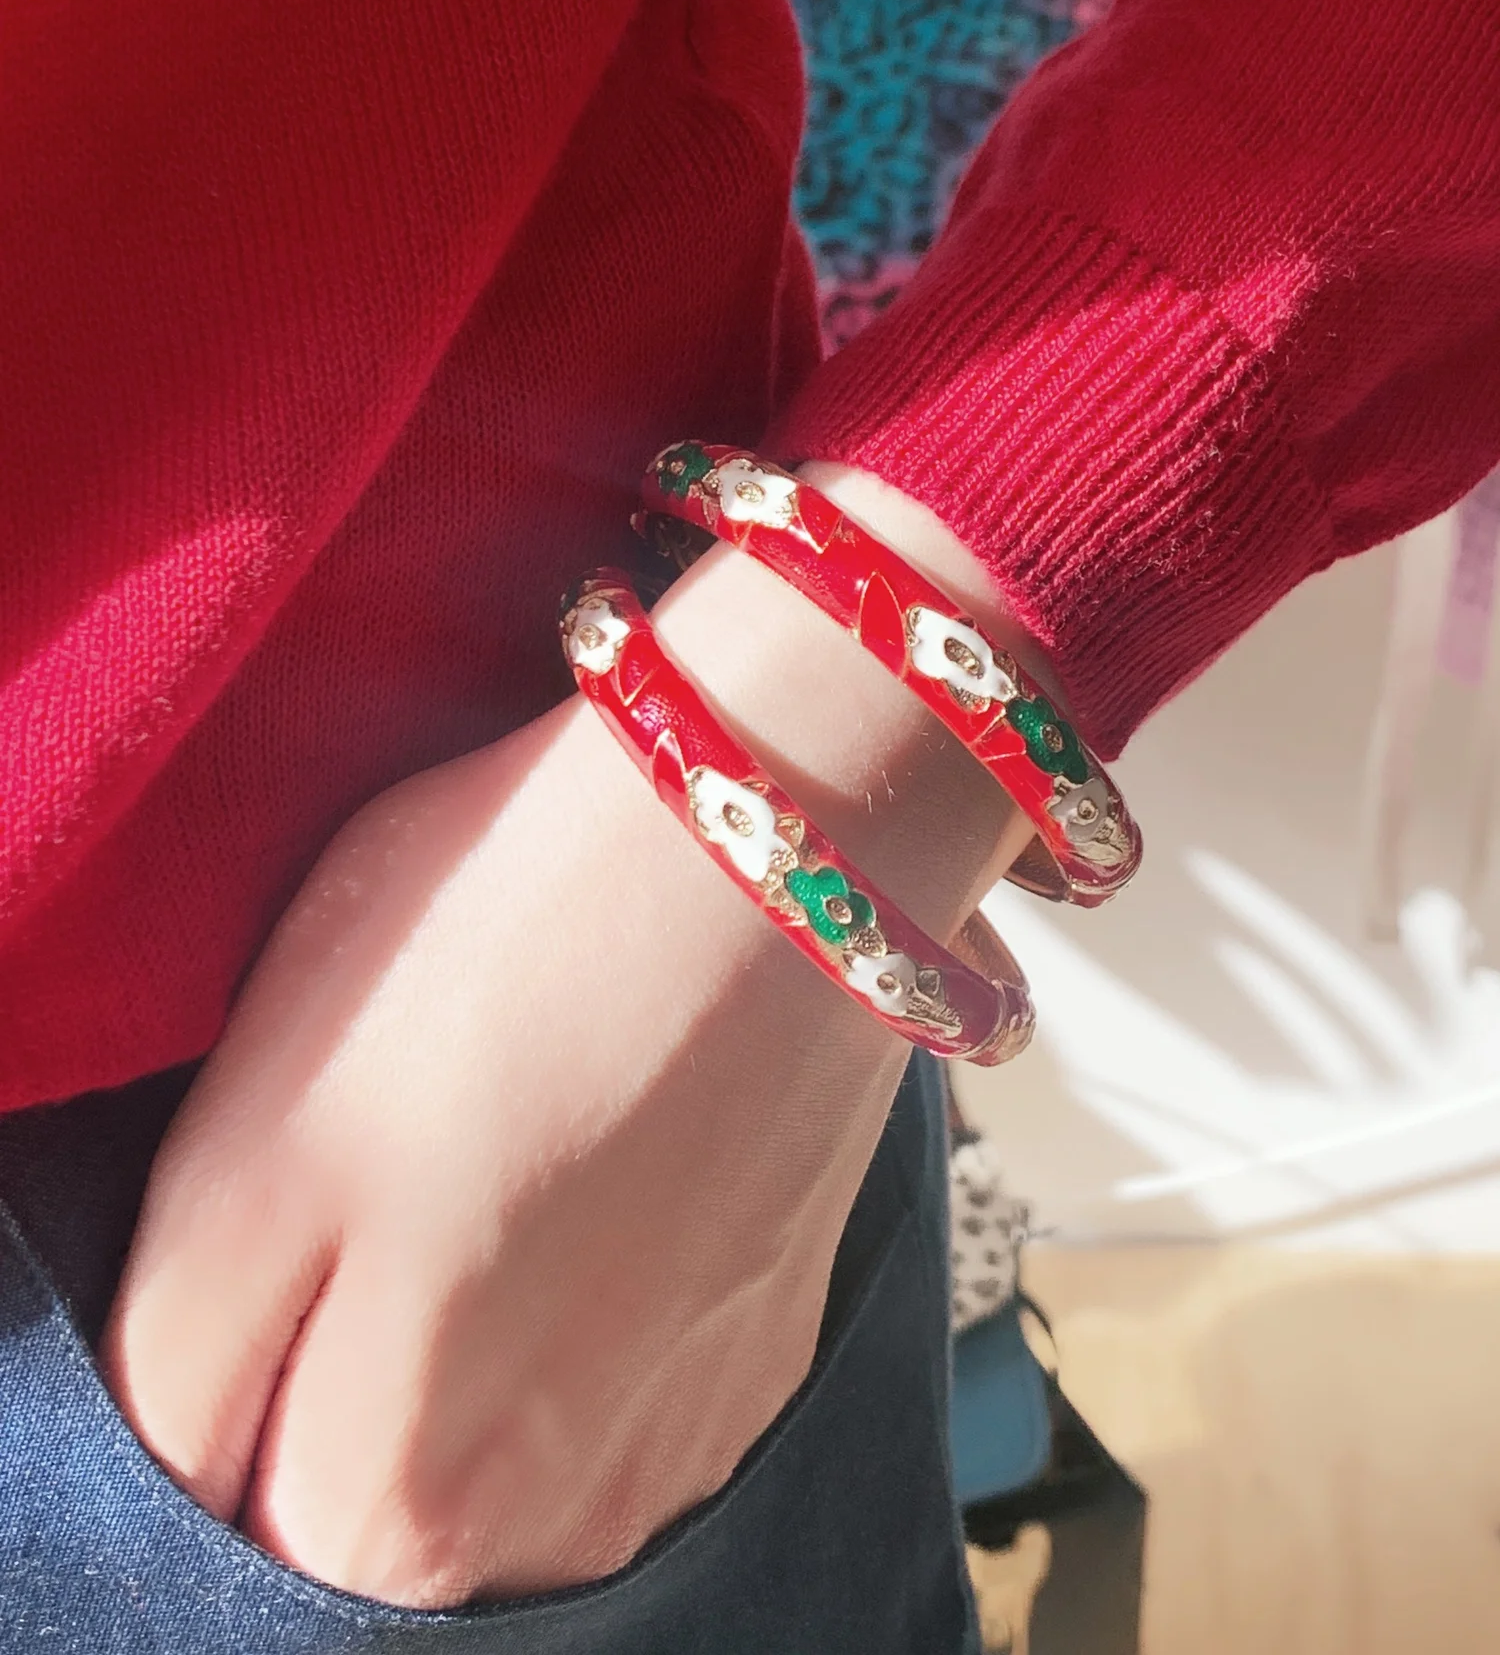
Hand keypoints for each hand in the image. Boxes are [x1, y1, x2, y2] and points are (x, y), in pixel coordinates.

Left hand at [102, 467, 1026, 1606]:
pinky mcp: (762, 1357)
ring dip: (468, 1349)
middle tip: (375, 1171)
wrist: (772, 844)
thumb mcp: (244, 1150)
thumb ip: (182, 1368)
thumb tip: (186, 1452)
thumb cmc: (495, 958)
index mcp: (391, 1507)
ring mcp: (675, 1446)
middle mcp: (551, 1532)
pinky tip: (599, 1163)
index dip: (220, 1353)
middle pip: (367, 1500)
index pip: (226, 1509)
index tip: (265, 1216)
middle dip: (335, 1370)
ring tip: (493, 1158)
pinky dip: (586, 1308)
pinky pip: (618, 1395)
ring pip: (497, 1456)